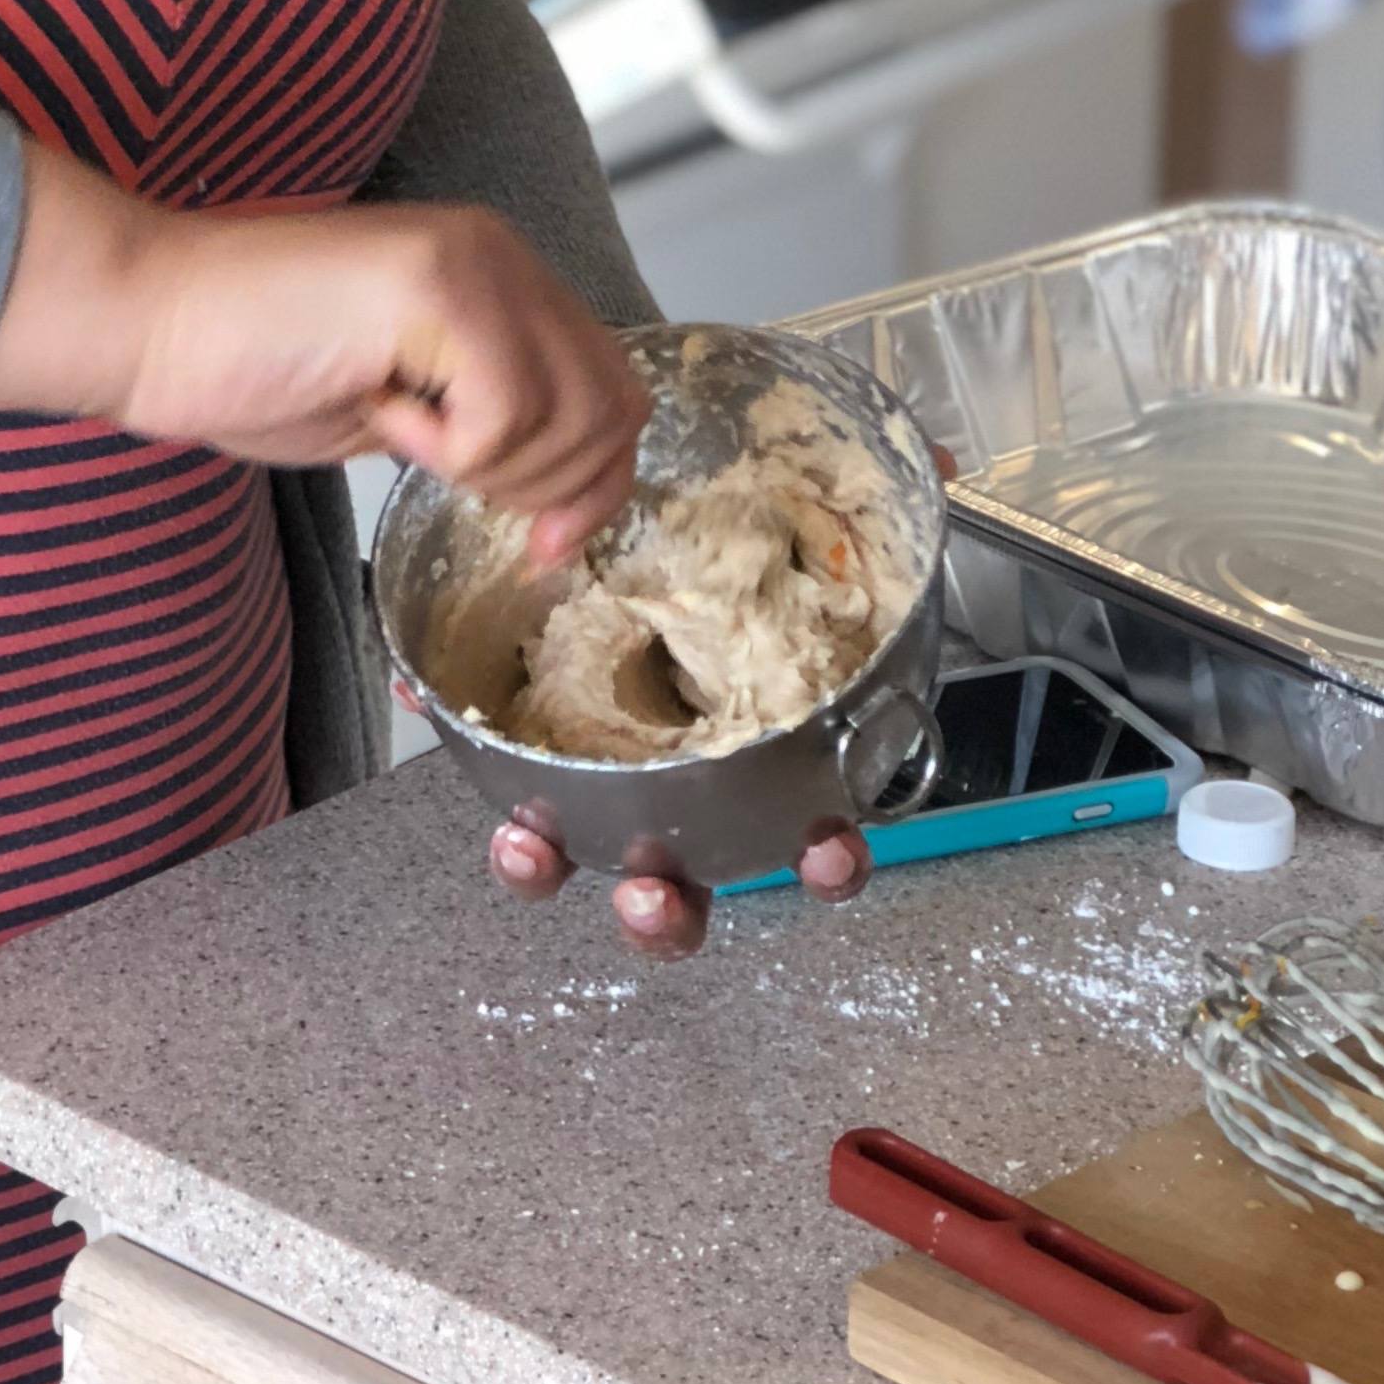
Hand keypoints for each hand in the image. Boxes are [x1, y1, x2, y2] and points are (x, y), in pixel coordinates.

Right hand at [0, 159, 647, 564]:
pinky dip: (441, 445)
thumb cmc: (247, 365)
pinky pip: (498, 414)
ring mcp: (473, 259)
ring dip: (482, 464)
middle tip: (455, 485)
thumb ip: (487, 422)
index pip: (613, 390)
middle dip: (551, 490)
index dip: (593, 484)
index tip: (541, 546)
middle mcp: (501, 252)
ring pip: (561, 420)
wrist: (147, 319)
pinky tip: (373, 403)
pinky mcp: (436, 284)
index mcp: (498, 273)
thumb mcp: (401, 405)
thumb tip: (568, 498)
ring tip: (395, 425)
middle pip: (612, 409)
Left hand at [468, 432, 948, 954]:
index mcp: (761, 750)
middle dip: (672, 914)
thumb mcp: (799, 514)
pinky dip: (454, 739)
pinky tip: (430, 713)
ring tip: (527, 846)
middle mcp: (680, 781)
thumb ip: (876, 501)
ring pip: (577, 853)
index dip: (825, 859)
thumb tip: (953, 469)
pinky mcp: (515, 724)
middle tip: (654, 893)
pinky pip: (486, 754)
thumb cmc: (721, 533)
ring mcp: (593, 767)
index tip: (823, 847)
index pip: (810, 832)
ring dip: (549, 868)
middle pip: (689, 886)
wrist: (606, 474)